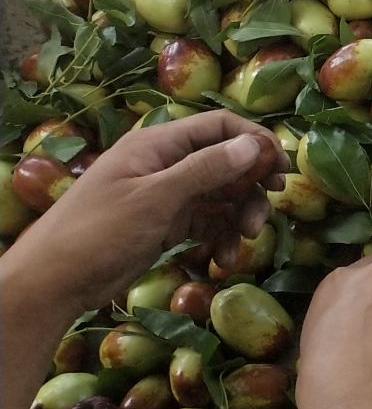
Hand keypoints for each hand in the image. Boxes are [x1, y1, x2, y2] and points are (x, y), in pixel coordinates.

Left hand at [13, 110, 282, 312]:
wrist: (54, 281)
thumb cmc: (99, 231)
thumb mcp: (155, 198)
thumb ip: (205, 169)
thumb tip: (253, 144)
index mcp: (158, 145)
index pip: (219, 127)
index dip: (254, 141)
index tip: (280, 168)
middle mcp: (166, 164)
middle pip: (226, 162)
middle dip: (251, 186)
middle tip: (270, 208)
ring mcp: (167, 196)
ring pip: (221, 196)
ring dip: (240, 216)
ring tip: (247, 240)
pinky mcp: (166, 225)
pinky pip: (207, 223)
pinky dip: (221, 239)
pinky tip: (225, 261)